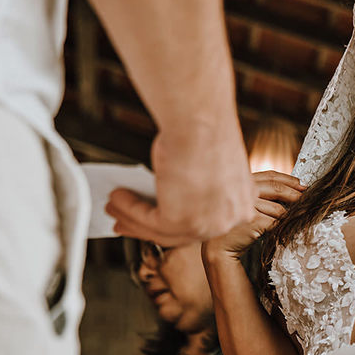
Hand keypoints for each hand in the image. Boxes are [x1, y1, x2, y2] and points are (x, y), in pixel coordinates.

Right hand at [108, 118, 255, 245]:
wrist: (201, 121)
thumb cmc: (205, 132)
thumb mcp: (204, 167)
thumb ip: (192, 190)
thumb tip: (165, 199)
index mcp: (242, 204)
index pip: (206, 224)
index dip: (175, 226)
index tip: (151, 222)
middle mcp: (231, 219)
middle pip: (184, 234)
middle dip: (149, 228)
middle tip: (124, 222)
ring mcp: (210, 224)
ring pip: (163, 231)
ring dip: (132, 219)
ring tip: (112, 206)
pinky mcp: (183, 221)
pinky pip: (149, 221)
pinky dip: (129, 209)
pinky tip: (117, 196)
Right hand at [203, 170, 305, 260]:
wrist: (220, 245)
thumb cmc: (237, 224)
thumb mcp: (247, 202)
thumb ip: (262, 192)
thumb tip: (295, 189)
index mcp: (243, 182)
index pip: (270, 176)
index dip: (289, 180)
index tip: (302, 185)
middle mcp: (244, 190)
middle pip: (277, 189)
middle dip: (295, 194)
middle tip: (306, 199)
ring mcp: (248, 204)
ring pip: (279, 209)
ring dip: (290, 214)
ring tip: (298, 218)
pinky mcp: (252, 219)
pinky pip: (276, 222)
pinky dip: (284, 227)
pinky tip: (287, 230)